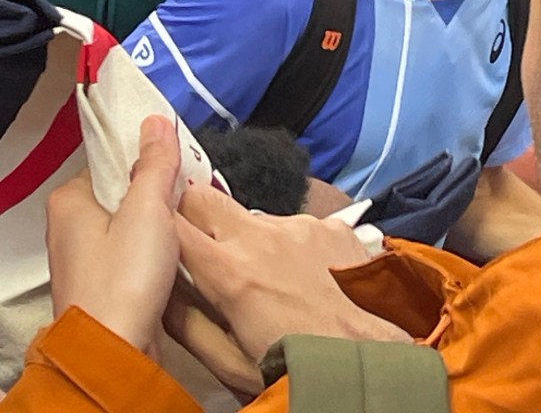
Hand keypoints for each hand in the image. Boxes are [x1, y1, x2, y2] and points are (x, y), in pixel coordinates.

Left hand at [46, 115, 180, 352]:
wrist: (115, 353)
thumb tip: (156, 122)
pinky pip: (134, 250)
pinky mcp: (105, 283)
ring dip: (160, 220)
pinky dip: (156, 247)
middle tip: (188, 188)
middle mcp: (70, 226)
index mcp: (70, 200)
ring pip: (131, 222)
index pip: (111, 159)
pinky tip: (177, 250)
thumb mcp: (147, 209)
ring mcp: (86, 257)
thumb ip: (155, 163)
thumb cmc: (123, 280)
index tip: (176, 157)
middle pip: (122, 189)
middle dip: (157, 189)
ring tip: (188, 218)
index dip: (146, 155)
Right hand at [168, 185, 409, 387]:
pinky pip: (298, 227)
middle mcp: (261, 236)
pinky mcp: (330, 225)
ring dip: (251, 239)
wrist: (369, 358)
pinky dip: (295, 247)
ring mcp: (299, 226)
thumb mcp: (230, 362)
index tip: (147, 223)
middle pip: (205, 197)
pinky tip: (310, 279)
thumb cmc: (296, 366)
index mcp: (230, 271)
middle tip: (195, 238)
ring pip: (255, 217)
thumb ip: (188, 324)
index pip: (172, 225)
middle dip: (192, 210)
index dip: (155, 220)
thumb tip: (161, 295)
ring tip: (271, 281)